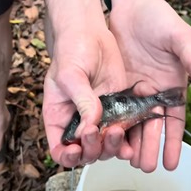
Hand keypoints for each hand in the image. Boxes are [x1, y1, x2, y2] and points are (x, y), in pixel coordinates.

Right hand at [42, 28, 135, 167]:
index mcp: (59, 118)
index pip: (60, 150)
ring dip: (111, 146)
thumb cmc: (71, 51)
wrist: (91, 34)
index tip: (77, 149)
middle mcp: (78, 122)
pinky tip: (130, 139)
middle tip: (98, 132)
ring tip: (116, 131)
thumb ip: (82, 101)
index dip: (68, 156)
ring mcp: (99, 118)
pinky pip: (123, 133)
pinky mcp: (118, 110)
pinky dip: (127, 141)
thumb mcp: (70, 76)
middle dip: (93, 149)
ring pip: (105, 147)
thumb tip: (91, 126)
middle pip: (86, 153)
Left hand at [108, 0, 190, 171]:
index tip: (172, 165)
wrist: (132, 5)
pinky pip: (115, 109)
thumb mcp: (181, 39)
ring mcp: (133, 90)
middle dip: (150, 148)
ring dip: (130, 142)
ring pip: (132, 122)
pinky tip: (109, 139)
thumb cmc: (161, 19)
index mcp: (173, 87)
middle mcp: (154, 93)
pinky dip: (113, 124)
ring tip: (127, 162)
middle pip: (151, 127)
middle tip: (146, 169)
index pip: (174, 121)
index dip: (173, 142)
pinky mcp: (116, 84)